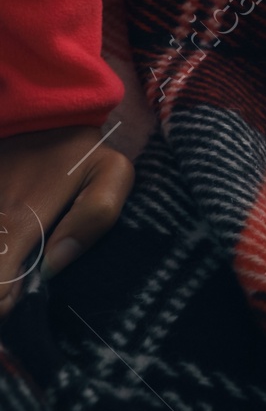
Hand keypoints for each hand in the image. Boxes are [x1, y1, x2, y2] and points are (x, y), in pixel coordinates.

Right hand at [0, 123, 132, 316]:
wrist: (42, 106)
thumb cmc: (81, 146)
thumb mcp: (111, 172)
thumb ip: (94, 219)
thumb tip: (55, 266)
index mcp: (21, 221)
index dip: (7, 304)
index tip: (25, 297)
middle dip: (2, 289)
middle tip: (23, 276)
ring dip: (2, 265)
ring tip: (19, 254)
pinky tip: (13, 241)